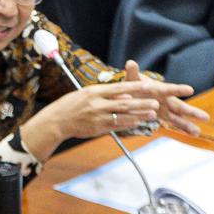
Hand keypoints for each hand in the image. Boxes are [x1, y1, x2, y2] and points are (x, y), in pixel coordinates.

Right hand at [22, 81, 159, 159]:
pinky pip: (116, 126)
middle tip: (155, 102)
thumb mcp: (86, 94)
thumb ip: (105, 95)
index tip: (148, 85)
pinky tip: (138, 123)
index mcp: (94, 91)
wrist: (57, 121)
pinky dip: (128, 124)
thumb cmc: (71, 105)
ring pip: (122, 116)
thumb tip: (124, 95)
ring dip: (139, 115)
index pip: (119, 88)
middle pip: (124, 103)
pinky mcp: (97, 128)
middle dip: (141, 103)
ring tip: (152, 114)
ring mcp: (97, 117)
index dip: (135, 87)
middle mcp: (97, 104)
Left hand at [121, 61, 208, 135]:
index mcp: (159, 89)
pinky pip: (175, 122)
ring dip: (188, 125)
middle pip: (180, 106)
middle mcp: (165, 99)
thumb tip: (130, 63)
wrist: (132, 90)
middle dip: (192, 112)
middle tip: (205, 117)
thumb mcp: (132, 78)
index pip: (169, 89)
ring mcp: (165, 108)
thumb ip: (132, 72)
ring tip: (198, 132)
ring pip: (179, 117)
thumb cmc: (133, 82)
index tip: (190, 90)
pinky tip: (195, 134)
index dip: (178, 90)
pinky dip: (183, 129)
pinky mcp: (163, 115)